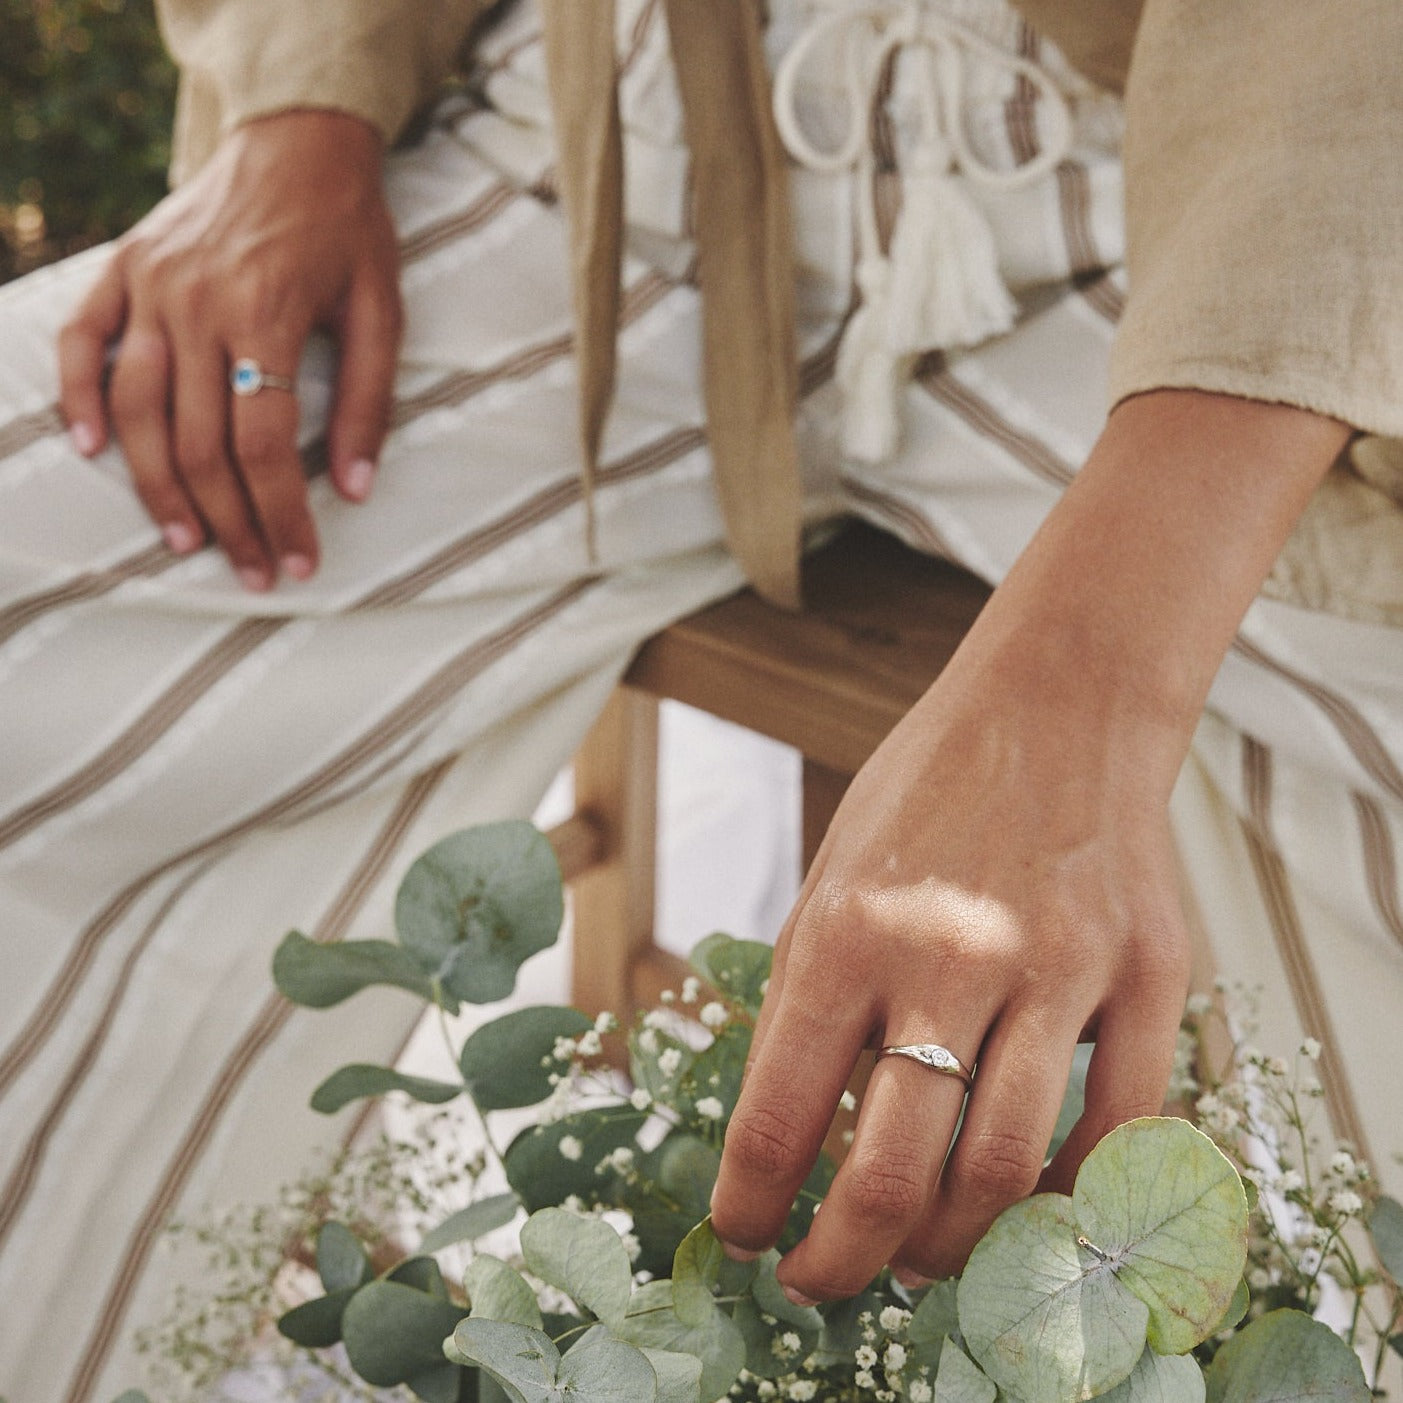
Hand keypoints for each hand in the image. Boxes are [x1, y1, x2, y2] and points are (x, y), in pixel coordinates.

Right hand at [59, 110, 402, 588]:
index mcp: (268, 312)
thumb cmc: (349, 232)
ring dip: (159, 486)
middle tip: (250, 570)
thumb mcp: (381, 311)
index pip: (267, 443)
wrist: (298, 139)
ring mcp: (152, 284)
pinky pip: (84, 340)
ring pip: (138, 409)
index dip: (282, 513)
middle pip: (201, 441)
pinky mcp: (124, 267)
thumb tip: (355, 490)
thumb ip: (369, 401)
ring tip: (187, 541)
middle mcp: (199, 302)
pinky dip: (77, 396)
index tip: (298, 563)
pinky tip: (89, 450)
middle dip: (229, 520)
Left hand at [709, 390, 1349, 1301]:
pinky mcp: (1143, 974)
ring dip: (953, 1250)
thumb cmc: (926, 790)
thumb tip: (795, 1132)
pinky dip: (1071, 1193)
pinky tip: (1028, 1204)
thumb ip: (814, 1001)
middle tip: (823, 1279)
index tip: (742, 1236)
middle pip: (892, 1176)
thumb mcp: (830, 877)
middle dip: (842, 1260)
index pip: (778, 1115)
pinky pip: (1119, 1128)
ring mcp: (1055, 968)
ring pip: (1004, 1172)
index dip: (751, 1204)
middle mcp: (945, 956)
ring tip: (919, 1259)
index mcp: (845, 931)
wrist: (1057, 703)